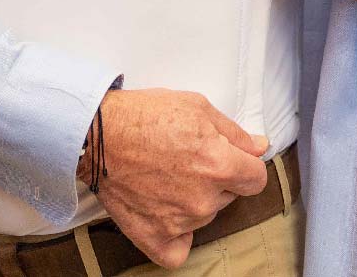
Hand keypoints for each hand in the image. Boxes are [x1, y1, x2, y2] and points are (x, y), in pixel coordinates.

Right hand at [77, 88, 268, 268]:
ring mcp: (180, 222)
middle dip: (218, 177)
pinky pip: (180, 249)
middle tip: (188, 157)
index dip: (245, 164)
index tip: (232, 158)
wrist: (98, 135)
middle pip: (230, 195)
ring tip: (168, 174)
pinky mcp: (156, 238)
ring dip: (196, 199)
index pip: (257, 178)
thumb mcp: (197, 107)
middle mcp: (203, 199)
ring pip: (206, 215)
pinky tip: (168, 211)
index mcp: (219, 164)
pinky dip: (178, 234)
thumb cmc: (145, 116)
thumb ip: (234, 132)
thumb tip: (259, 147)